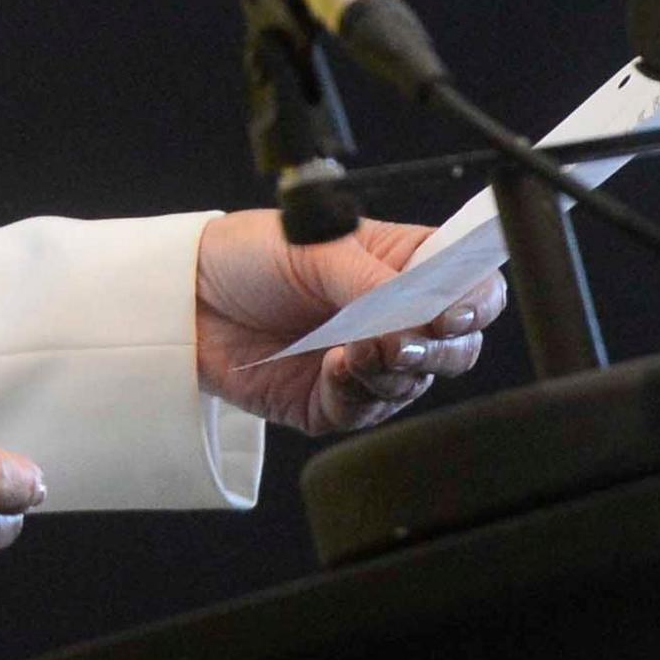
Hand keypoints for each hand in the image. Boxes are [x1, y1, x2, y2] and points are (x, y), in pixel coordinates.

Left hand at [192, 210, 503, 434]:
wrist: (184, 296)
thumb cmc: (247, 254)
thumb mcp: (315, 248)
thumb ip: (373, 283)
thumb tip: (420, 315)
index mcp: (403, 265)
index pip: (471, 286)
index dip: (476, 302)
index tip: (453, 311)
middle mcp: (395, 316)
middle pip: (458, 347)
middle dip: (439, 347)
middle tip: (405, 339)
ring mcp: (368, 362)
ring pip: (416, 384)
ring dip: (391, 369)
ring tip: (353, 348)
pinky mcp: (336, 401)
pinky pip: (368, 411)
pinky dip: (357, 393)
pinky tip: (332, 368)